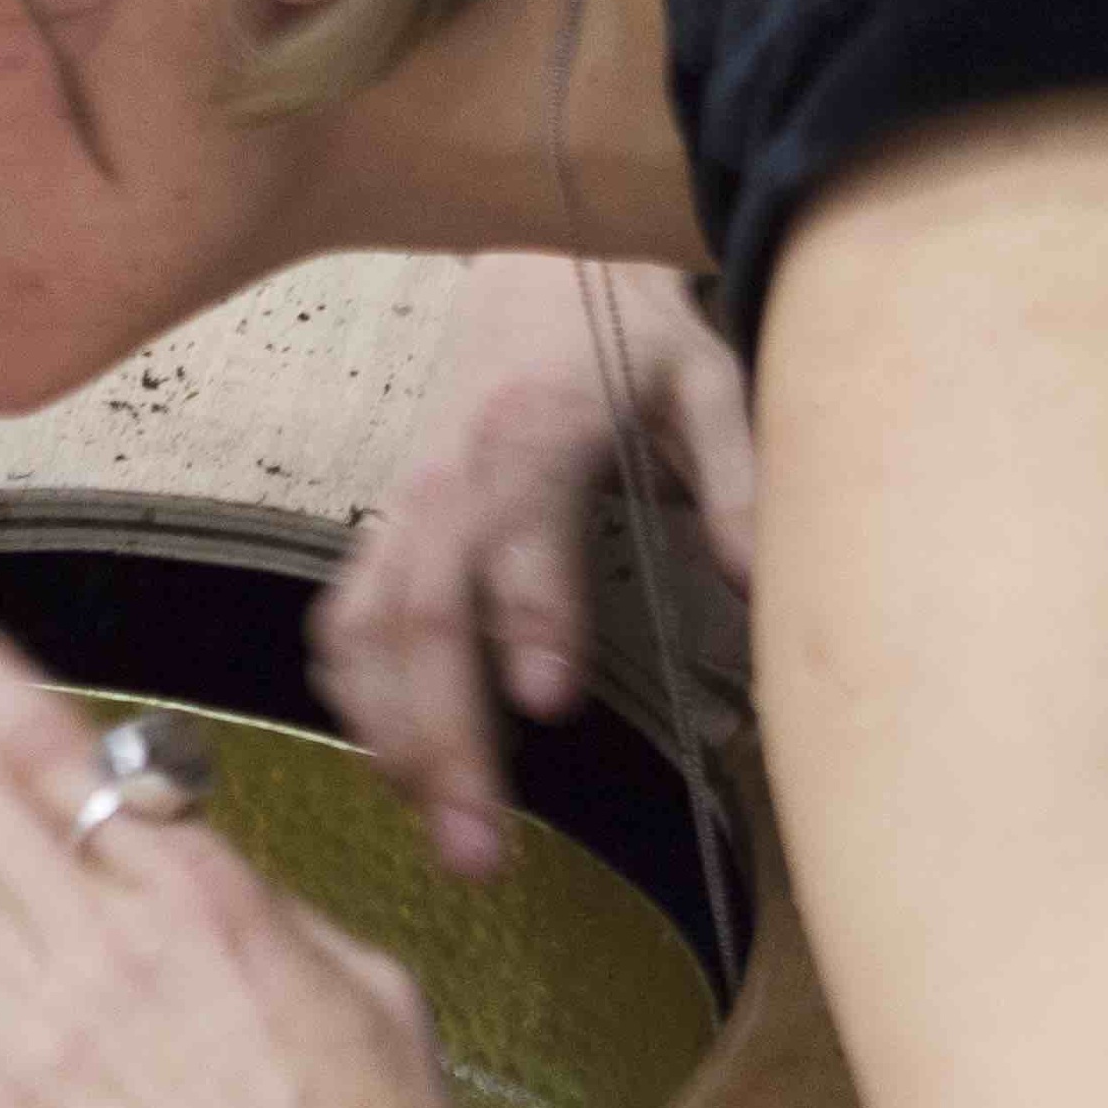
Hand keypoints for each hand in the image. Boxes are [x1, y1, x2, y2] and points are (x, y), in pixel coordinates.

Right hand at [315, 253, 754, 881]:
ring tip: (442, 835)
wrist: (530, 258)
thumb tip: (762, 588)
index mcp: (534, 432)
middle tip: (480, 849)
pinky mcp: (386, 526)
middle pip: (423, 618)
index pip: (520, 535)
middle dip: (443, 737)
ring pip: (366, 633)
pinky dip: (356, 698)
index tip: (549, 702)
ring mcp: (406, 506)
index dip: (529, 614)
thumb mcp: (702, 376)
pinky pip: (345, 620)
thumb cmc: (622, 325)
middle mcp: (452, 479)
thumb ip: (735, 477)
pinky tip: (395, 765)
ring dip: (393, 740)